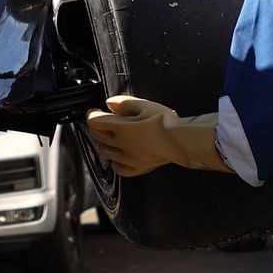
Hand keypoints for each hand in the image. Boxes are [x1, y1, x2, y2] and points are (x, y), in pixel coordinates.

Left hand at [86, 95, 224, 175]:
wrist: (180, 141)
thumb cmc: (165, 122)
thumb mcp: (144, 104)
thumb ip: (123, 103)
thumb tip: (110, 104)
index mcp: (121, 128)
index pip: (95, 122)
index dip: (91, 114)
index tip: (93, 111)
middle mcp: (122, 145)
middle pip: (98, 137)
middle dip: (96, 128)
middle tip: (101, 122)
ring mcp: (129, 159)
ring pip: (106, 153)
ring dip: (104, 143)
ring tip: (110, 137)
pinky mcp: (138, 168)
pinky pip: (119, 169)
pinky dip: (115, 162)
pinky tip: (119, 156)